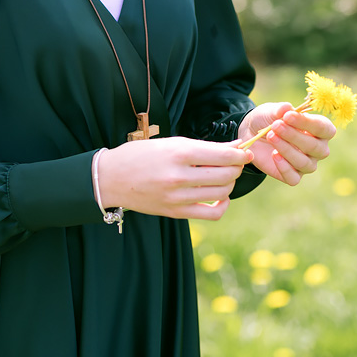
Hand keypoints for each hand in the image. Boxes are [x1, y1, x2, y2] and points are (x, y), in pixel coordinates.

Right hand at [98, 136, 253, 220]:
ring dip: (229, 183)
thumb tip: (235, 148)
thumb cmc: (141, 154)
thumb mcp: (172, 143)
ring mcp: (178, 197)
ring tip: (224, 176)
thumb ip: (204, 147)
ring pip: (222, 193)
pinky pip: (211, 214)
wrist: (112, 178)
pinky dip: (222, 205)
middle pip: (227, 174)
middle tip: (235, 163)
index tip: (244, 152)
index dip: (240, 154)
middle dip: (236, 167)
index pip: (224, 155)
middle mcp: (180, 176)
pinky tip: (219, 196)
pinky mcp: (176, 212)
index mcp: (180, 153)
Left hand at [238, 102, 334, 184]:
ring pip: (304, 163)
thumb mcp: (272, 110)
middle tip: (276, 125)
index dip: (307, 122)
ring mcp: (306, 163)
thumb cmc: (270, 119)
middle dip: (294, 136)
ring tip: (271, 136)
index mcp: (320, 129)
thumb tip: (287, 108)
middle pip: (315, 147)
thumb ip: (280, 109)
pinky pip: (294, 178)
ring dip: (287, 150)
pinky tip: (274, 155)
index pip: (324, 128)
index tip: (288, 116)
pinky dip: (284, 168)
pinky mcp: (293, 176)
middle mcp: (318, 149)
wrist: (251, 133)